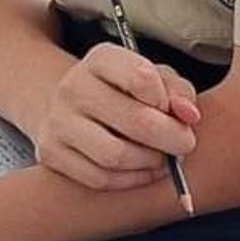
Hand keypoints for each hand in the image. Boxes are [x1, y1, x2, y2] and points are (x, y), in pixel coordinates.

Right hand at [37, 45, 199, 191]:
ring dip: (149, 164)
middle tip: (185, 144)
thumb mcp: (155, 79)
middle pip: (135, 121)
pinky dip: (129, 181)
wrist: (72, 108)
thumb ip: (178, 91)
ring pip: (115, 156)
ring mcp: (58, 121)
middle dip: (171, 138)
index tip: (174, 110)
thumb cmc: (125, 93)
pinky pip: (98, 178)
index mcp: (101, 59)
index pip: (140, 77)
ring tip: (161, 159)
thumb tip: (189, 115)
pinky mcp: (50, 153)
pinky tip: (141, 171)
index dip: (167, 100)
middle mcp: (74, 87)